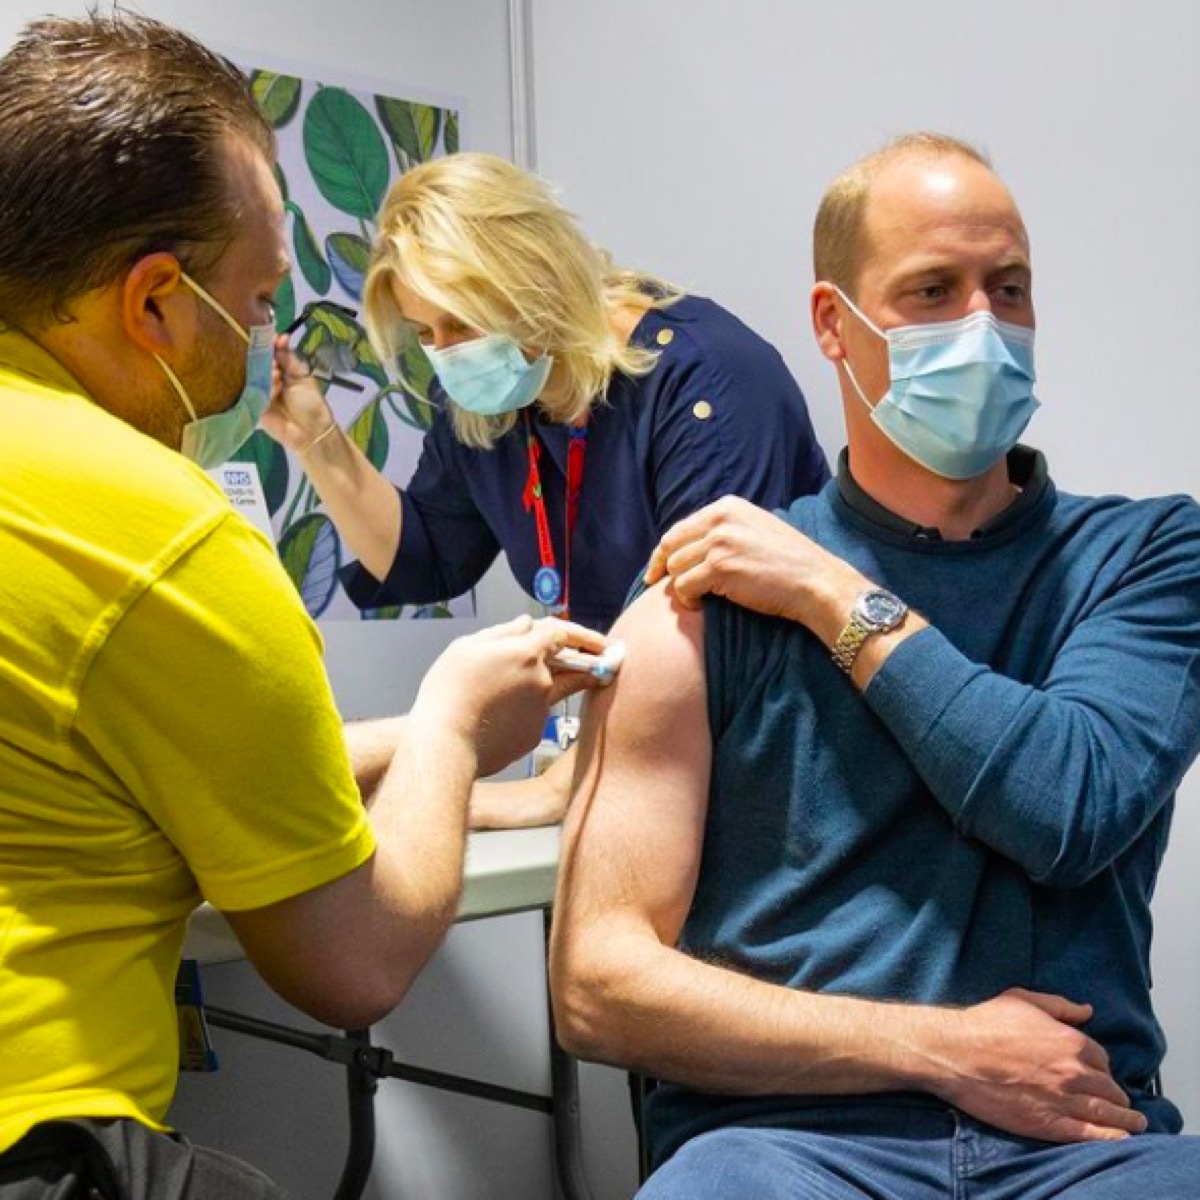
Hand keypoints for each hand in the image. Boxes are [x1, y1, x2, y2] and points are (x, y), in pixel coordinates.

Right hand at [259, 337, 338, 453]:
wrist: (311, 431)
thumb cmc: (311, 404)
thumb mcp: (303, 376)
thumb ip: (290, 358)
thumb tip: (281, 337)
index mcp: (281, 370)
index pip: (270, 352)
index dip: (269, 343)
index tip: (271, 336)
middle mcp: (268, 378)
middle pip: (259, 361)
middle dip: (266, 357)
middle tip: (273, 358)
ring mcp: (259, 391)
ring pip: (255, 374)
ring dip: (266, 372)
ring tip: (278, 374)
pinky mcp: (253, 404)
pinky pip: (253, 390)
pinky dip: (264, 386)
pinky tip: (274, 385)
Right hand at [412, 616, 607, 777]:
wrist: (445, 743)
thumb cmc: (449, 691)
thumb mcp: (467, 647)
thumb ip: (503, 632)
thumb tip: (527, 624)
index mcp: (526, 651)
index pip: (564, 634)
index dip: (585, 634)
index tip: (604, 641)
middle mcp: (542, 680)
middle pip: (570, 665)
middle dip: (586, 661)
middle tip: (600, 659)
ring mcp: (541, 709)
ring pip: (552, 690)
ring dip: (549, 685)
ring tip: (516, 689)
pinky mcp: (535, 733)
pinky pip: (535, 713)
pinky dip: (525, 709)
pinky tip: (498, 714)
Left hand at [645, 496, 859, 627]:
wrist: (815, 582)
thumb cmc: (790, 563)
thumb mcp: (756, 530)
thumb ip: (725, 531)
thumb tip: (692, 547)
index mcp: (727, 507)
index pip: (680, 528)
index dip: (664, 551)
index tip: (657, 568)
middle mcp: (720, 519)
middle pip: (670, 545)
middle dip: (660, 567)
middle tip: (656, 585)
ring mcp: (719, 542)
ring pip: (675, 567)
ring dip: (681, 586)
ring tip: (698, 598)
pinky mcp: (719, 567)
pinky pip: (683, 586)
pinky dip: (688, 599)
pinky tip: (701, 605)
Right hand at [927, 988, 1147, 1142]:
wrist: (954, 1053)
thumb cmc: (984, 1023)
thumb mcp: (1022, 1000)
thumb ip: (1059, 1006)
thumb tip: (1087, 1011)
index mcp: (1070, 1041)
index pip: (1102, 1058)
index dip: (1100, 1066)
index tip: (1096, 1072)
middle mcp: (1073, 1072)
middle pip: (1109, 1087)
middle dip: (1115, 1094)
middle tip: (1117, 1100)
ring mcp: (1063, 1100)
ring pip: (1108, 1114)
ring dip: (1126, 1119)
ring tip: (1135, 1124)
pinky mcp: (1049, 1124)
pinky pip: (1091, 1135)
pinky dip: (1111, 1138)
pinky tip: (1121, 1139)